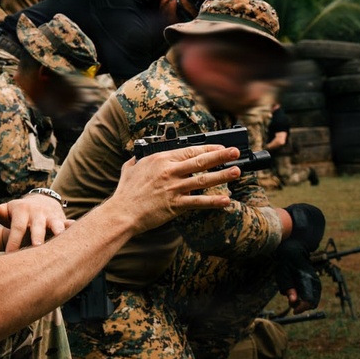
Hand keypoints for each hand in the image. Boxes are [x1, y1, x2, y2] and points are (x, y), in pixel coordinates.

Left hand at [0, 194, 71, 251]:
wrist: (41, 202)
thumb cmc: (19, 213)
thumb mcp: (8, 211)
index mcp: (23, 212)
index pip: (17, 228)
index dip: (14, 241)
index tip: (9, 256)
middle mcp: (38, 214)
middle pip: (38, 228)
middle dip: (38, 238)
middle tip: (37, 249)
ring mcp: (52, 217)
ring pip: (57, 226)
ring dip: (58, 233)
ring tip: (60, 243)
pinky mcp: (63, 221)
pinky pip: (70, 225)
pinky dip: (74, 229)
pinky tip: (80, 236)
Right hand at [117, 145, 240, 234]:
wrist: (122, 212)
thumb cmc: (125, 192)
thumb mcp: (130, 167)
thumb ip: (138, 159)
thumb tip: (137, 156)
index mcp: (160, 159)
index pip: (188, 150)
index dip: (207, 148)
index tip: (220, 146)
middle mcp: (169, 171)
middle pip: (200, 161)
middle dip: (220, 156)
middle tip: (235, 152)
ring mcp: (174, 188)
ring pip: (203, 180)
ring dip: (222, 175)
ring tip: (237, 171)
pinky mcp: (176, 204)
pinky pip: (198, 202)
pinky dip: (213, 201)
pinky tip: (226, 201)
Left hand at [275, 238, 320, 311]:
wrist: (295, 251)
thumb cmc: (286, 263)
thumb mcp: (283, 274)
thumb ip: (288, 288)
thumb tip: (293, 301)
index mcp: (306, 279)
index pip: (309, 300)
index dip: (302, 308)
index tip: (294, 311)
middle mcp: (314, 281)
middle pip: (313, 302)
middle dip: (302, 306)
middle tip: (291, 302)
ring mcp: (316, 282)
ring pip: (314, 300)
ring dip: (304, 303)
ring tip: (294, 296)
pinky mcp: (316, 283)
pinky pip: (314, 296)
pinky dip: (307, 299)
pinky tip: (298, 294)